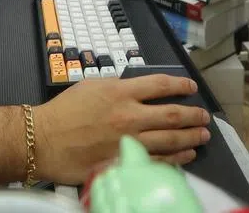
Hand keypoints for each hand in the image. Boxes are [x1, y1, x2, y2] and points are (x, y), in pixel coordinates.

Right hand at [31, 75, 211, 184]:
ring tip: (202, 136)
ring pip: (171, 140)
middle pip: (173, 114)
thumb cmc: (64, 111)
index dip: (181, 85)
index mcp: (121, 92)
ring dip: (191, 138)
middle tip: (204, 116)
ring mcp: (129, 142)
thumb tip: (137, 90)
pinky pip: (158, 162)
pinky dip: (176, 160)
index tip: (191, 87)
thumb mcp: (92, 86)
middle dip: (194, 115)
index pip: (161, 85)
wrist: (44, 139)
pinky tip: (186, 156)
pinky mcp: (125, 162)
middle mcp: (130, 116)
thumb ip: (118, 87)